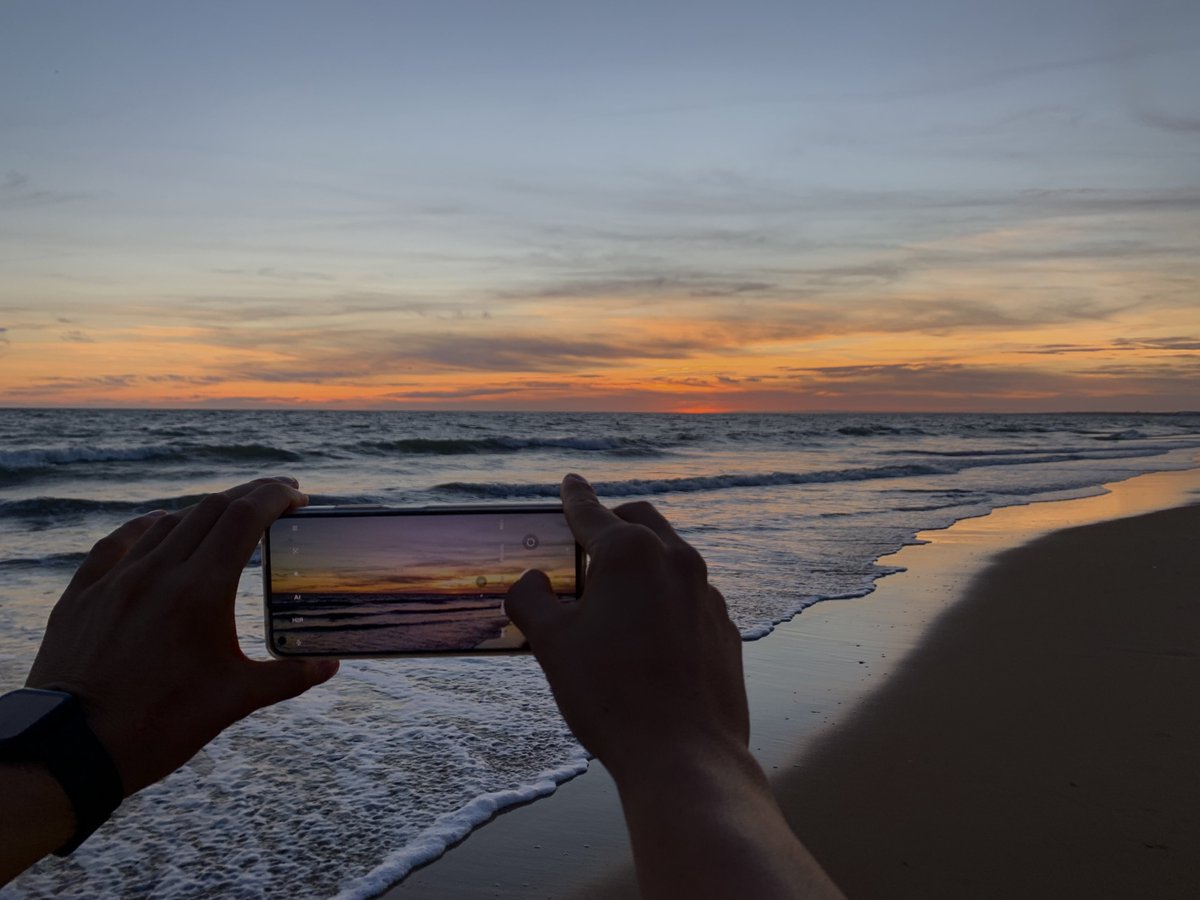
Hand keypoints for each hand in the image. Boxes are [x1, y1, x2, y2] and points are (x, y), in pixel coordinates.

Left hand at [25, 476, 337, 796]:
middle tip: (277, 497)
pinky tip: (158, 522)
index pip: (245, 518)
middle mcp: (159, 573)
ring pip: (168, 522)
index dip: (276, 497)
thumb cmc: (160, 726)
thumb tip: (330, 666)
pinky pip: (118, 542)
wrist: (75, 749)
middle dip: (250, 496)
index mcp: (201, 592)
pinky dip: (147, 525)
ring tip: (228, 517)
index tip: (298, 495)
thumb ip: (288, 677)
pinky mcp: (84, 594)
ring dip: (206, 511)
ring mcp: (117, 580)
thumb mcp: (234, 701)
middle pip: (211, 509)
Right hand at [507, 476, 842, 899]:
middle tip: (588, 538)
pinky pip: (691, 598)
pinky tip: (648, 636)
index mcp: (630, 553)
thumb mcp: (551, 645)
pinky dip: (665, 599)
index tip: (569, 483)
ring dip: (642, 563)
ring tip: (614, 597)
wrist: (684, 755)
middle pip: (641, 521)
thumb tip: (533, 581)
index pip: (592, 513)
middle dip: (613, 522)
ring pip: (671, 559)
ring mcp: (708, 595)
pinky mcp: (725, 629)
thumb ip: (531, 600)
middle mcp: (677, 561)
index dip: (574, 497)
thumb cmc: (609, 695)